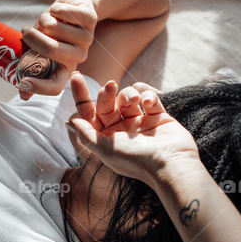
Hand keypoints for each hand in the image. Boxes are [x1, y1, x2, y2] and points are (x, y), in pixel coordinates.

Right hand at [18, 0, 97, 99]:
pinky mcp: (90, 19)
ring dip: (44, 19)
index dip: (40, 88)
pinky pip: (62, 12)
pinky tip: (59, 11)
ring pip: (54, 27)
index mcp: (66, 67)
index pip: (56, 86)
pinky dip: (54, 8)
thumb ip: (31, 66)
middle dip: (34, 38)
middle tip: (25, 32)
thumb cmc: (52, 31)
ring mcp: (86, 38)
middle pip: (51, 50)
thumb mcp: (40, 48)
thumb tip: (22, 93)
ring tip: (47, 19)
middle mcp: (79, 56)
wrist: (74, 6)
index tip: (23, 83)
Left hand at [66, 72, 201, 184]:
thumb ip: (86, 134)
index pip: (89, 114)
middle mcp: (121, 131)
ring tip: (135, 99)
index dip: (81, 97)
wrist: (170, 164)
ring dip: (128, 94)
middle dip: (106, 93)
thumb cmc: (136, 159)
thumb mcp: (105, 148)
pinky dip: (148, 97)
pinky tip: (149, 104)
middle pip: (107, 103)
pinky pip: (149, 98)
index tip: (76, 77)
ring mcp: (140, 123)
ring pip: (127, 98)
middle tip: (109, 86)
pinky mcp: (158, 117)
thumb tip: (69, 122)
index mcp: (106, 139)